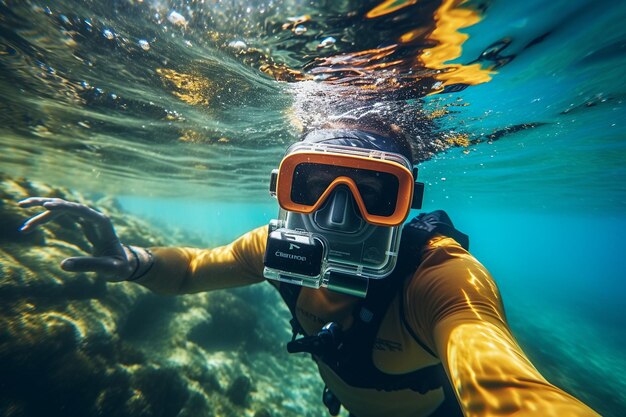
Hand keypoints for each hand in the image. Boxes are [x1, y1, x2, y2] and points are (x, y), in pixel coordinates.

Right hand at [18, 197, 134, 281]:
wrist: (124, 264)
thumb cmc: (119, 267)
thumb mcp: (108, 269)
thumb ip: (89, 266)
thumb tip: (63, 264)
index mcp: (103, 224)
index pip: (82, 210)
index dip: (64, 207)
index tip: (46, 206)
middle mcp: (95, 217)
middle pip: (68, 206)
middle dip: (46, 205)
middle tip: (23, 207)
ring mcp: (88, 218)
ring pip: (62, 209)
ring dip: (41, 213)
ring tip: (24, 226)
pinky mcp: (82, 223)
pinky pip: (62, 216)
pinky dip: (46, 219)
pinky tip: (31, 225)